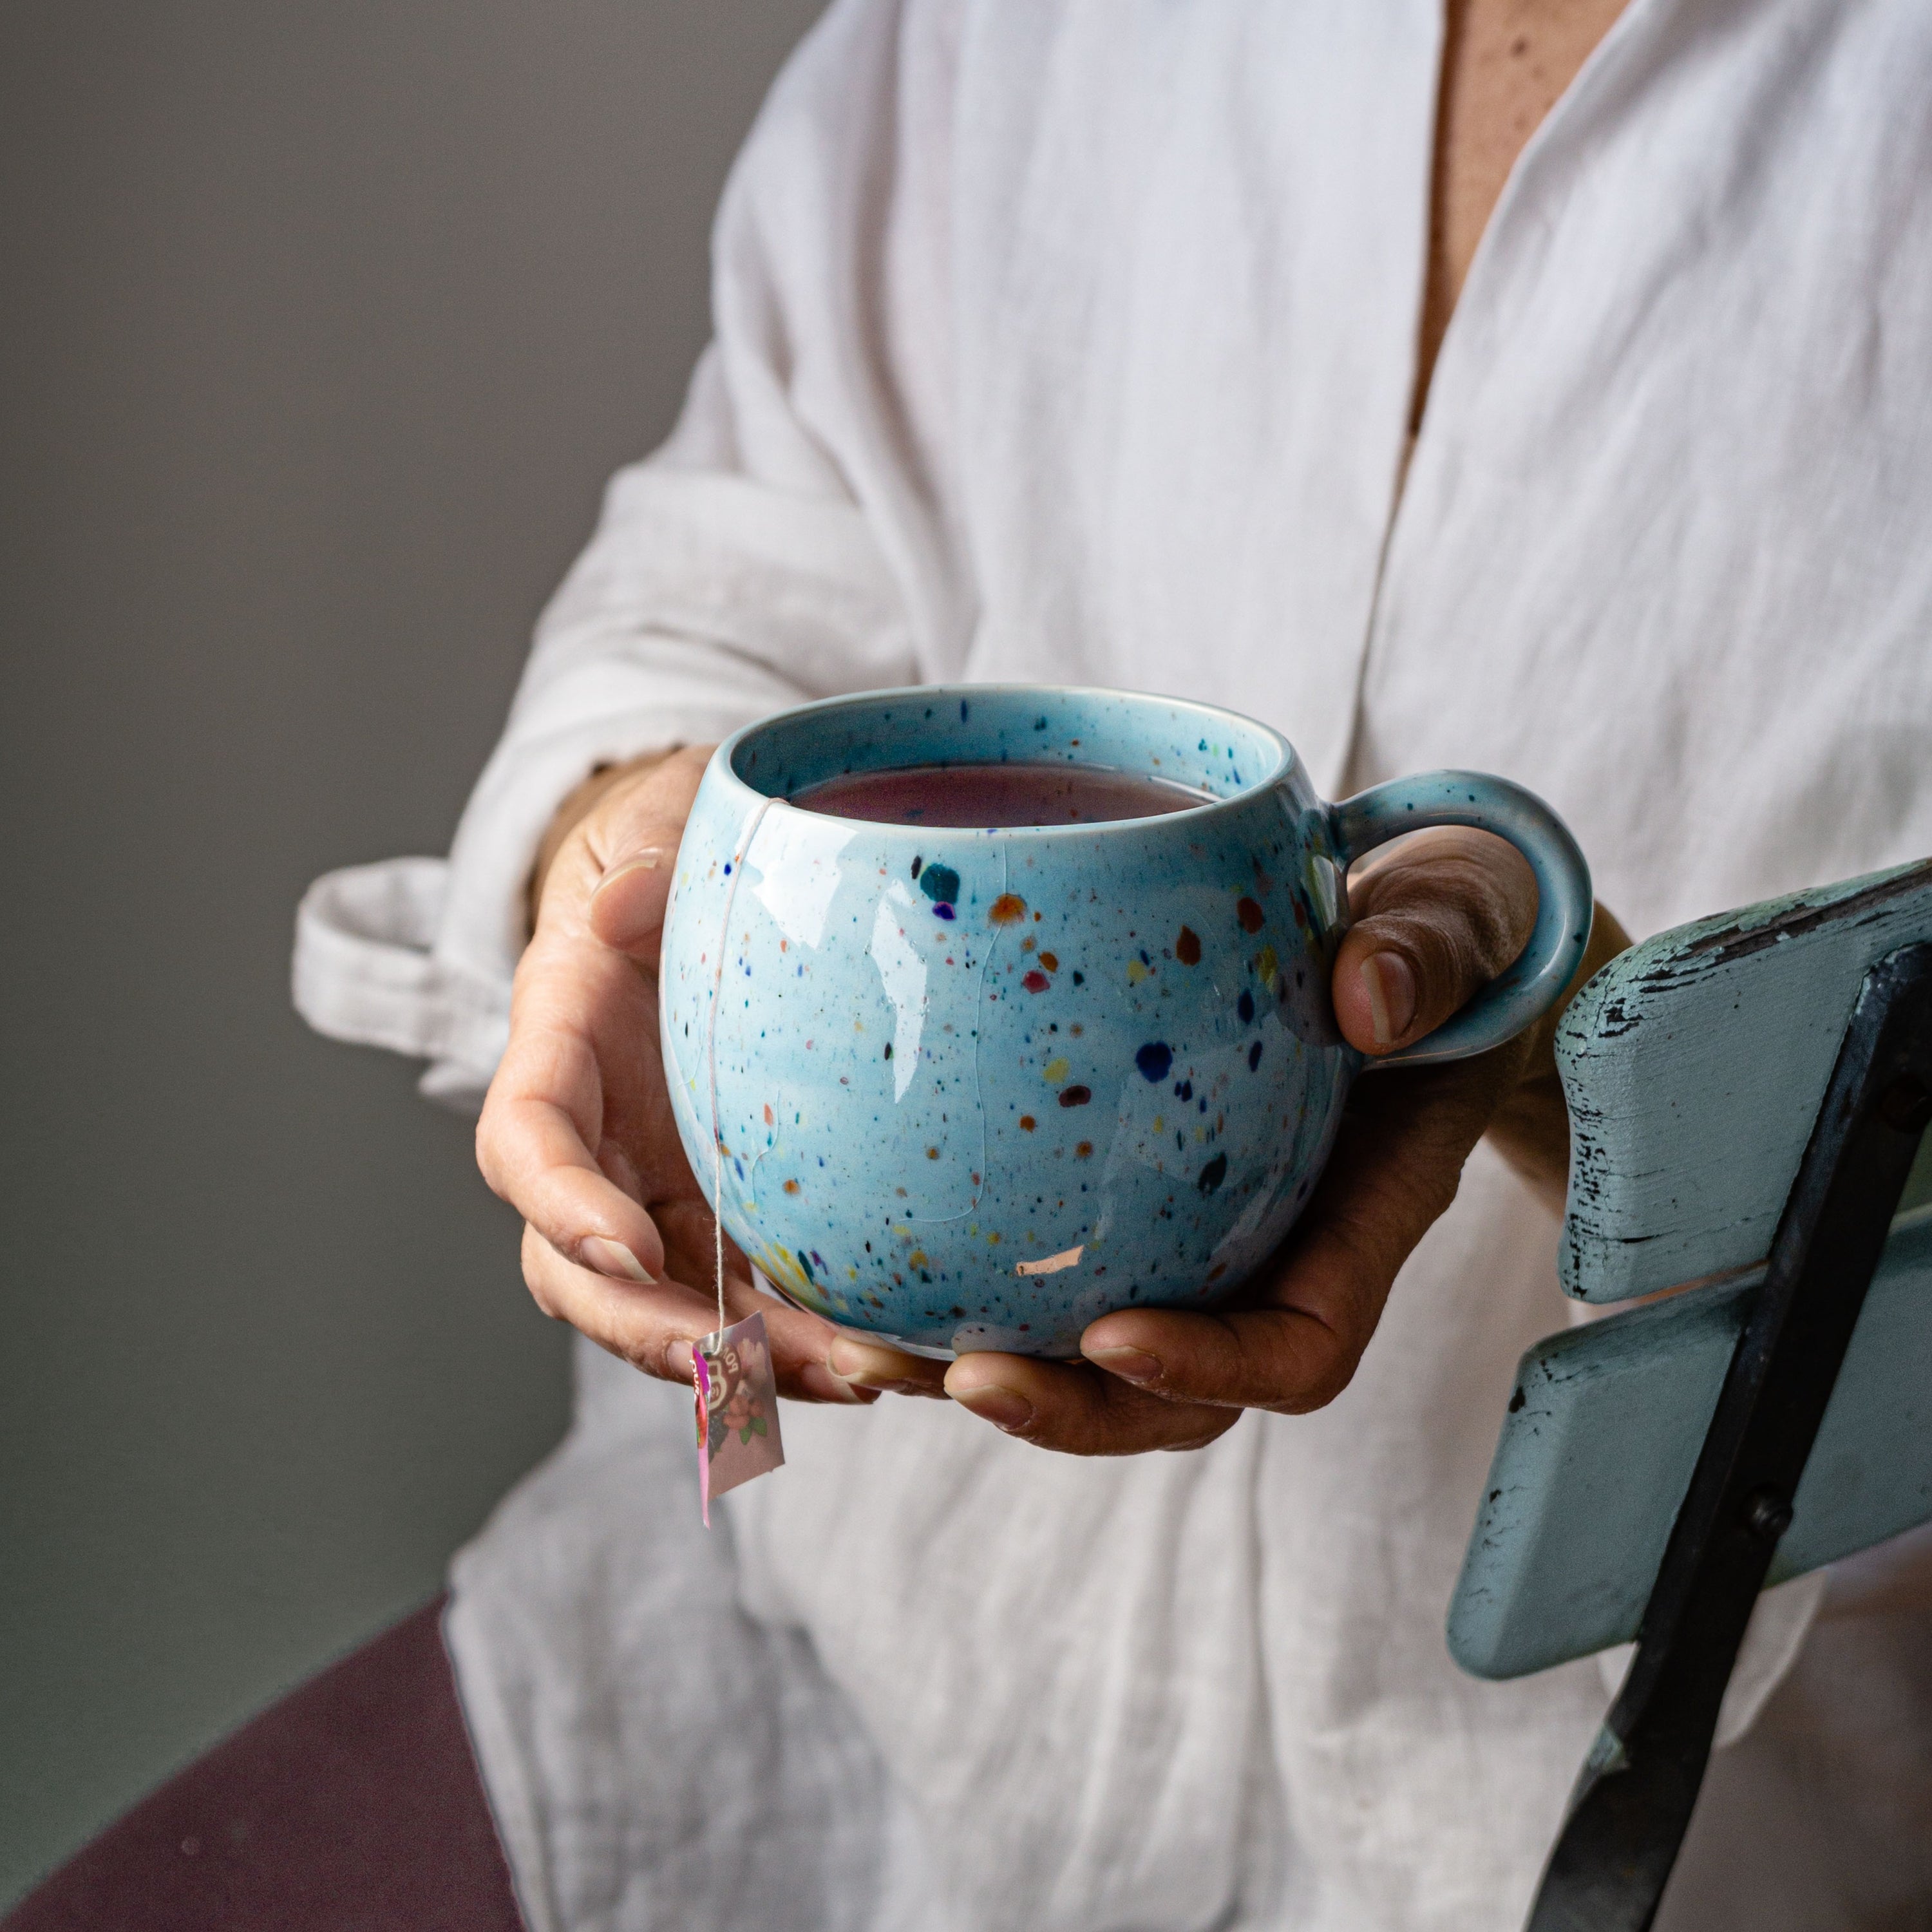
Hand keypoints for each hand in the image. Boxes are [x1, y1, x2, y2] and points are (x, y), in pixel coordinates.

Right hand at [476, 747, 942, 1403]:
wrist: (695, 890)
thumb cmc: (669, 847)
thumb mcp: (654, 821)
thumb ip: (643, 856)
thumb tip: (627, 905)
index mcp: (558, 1042)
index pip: (524, 1141)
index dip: (561, 1204)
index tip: (628, 1249)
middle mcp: (596, 1139)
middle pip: (581, 1272)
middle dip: (656, 1330)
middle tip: (748, 1366)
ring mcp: (658, 1186)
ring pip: (674, 1308)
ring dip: (752, 1363)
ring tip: (859, 1376)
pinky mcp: (726, 1211)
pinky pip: (752, 1297)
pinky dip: (806, 1340)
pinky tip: (890, 1355)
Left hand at [832, 827, 1629, 1452]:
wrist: (1411, 942)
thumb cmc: (1443, 937)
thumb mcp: (1457, 924)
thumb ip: (1430, 954)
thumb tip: (1369, 1001)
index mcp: (1358, 1222)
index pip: (1296, 1350)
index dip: (1210, 1369)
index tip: (1113, 1338)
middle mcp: (1274, 1260)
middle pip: (1172, 1395)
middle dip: (1068, 1411)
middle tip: (955, 1376)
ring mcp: (1203, 1244)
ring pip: (1095, 1360)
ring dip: (990, 1373)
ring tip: (872, 1351)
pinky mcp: (1136, 1206)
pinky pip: (1053, 1274)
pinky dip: (967, 1287)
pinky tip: (867, 1264)